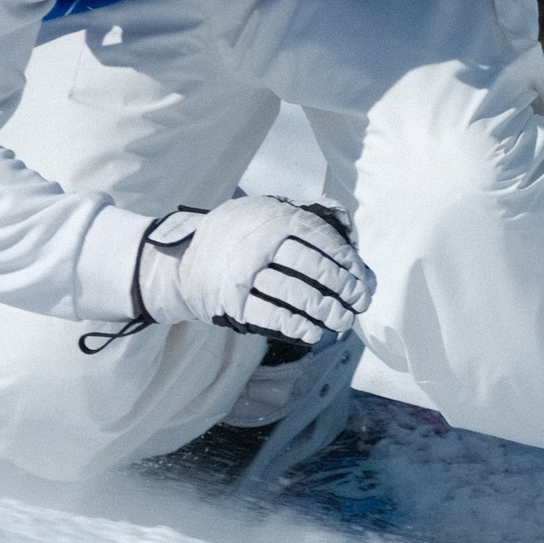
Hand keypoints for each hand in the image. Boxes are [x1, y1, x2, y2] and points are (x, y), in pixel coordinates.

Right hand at [136, 195, 374, 347]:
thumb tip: (347, 225)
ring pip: (296, 293)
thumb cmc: (234, 235)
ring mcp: (244, 274)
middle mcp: (258, 243)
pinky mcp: (232, 303)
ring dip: (325, 310)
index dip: (345, 259)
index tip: (361, 275)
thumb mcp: (262, 210)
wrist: (182, 260)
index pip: (319, 237)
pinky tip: (314, 331)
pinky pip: (272, 316)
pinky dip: (297, 326)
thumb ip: (302, 213)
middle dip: (342, 287)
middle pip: (312, 267)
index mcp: (271, 217)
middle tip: (360, 301)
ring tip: (343, 320)